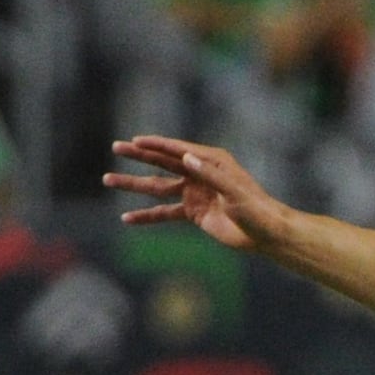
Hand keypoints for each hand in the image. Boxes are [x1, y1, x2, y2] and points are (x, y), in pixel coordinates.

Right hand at [105, 136, 286, 252]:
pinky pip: (165, 213)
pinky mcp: (193, 212)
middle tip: (116, 147)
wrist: (266, 234)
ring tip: (108, 180)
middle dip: (139, 155)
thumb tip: (185, 157)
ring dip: (133, 185)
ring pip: (158, 187)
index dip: (156, 145)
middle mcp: (199, 173)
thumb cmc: (256, 209)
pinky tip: (127, 218)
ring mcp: (194, 192)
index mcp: (211, 161)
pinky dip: (147, 216)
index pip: (177, 149)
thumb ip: (211, 175)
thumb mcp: (235, 191)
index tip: (134, 141)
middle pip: (162, 162)